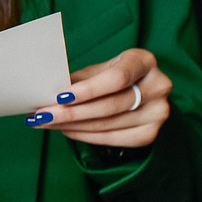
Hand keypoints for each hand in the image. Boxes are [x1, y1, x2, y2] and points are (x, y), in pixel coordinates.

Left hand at [30, 48, 171, 148]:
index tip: (60, 97)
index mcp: (145, 61)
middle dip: (71, 113)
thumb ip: (80, 80)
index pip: (116, 78)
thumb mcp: (100, 69)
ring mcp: (158, 113)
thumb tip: (46, 93)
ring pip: (107, 125)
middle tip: (42, 115)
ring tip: (47, 123)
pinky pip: (112, 140)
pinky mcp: (150, 134)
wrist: (141, 92)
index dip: (88, 89)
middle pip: (109, 106)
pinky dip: (85, 136)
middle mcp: (158, 86)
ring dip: (72, 126)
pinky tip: (67, 130)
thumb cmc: (115, 76)